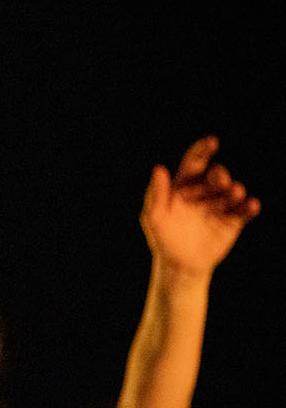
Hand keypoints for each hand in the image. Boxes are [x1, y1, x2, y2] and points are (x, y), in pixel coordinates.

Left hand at [142, 136, 258, 277]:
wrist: (180, 265)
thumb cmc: (163, 239)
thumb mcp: (155, 216)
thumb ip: (156, 193)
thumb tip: (159, 168)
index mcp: (183, 186)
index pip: (194, 163)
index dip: (202, 150)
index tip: (211, 142)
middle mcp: (204, 193)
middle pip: (215, 176)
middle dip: (219, 175)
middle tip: (219, 180)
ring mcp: (219, 206)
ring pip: (231, 192)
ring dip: (234, 190)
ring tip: (235, 192)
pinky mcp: (233, 221)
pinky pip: (244, 211)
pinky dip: (249, 207)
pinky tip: (252, 205)